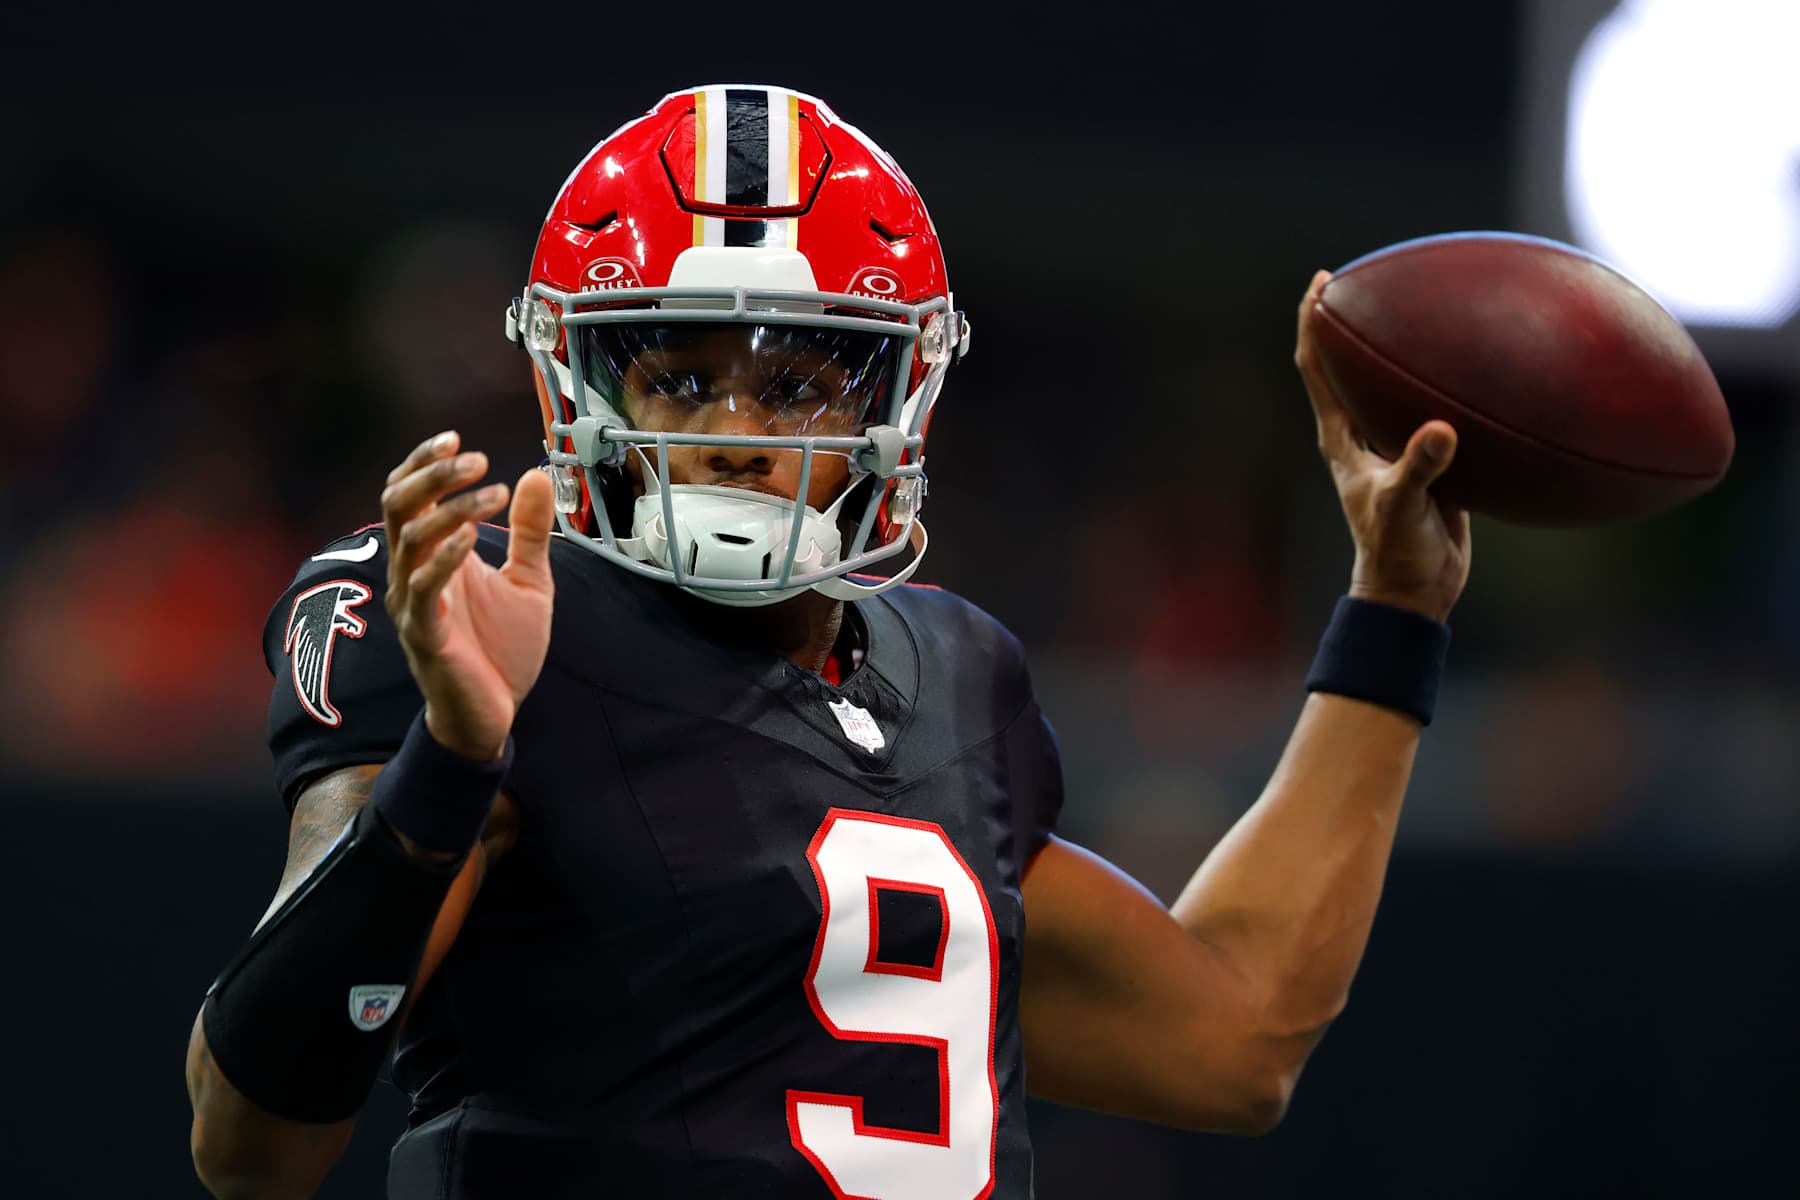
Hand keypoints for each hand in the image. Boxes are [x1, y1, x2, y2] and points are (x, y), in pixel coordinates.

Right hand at [381, 431, 555, 760]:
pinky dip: (445, 557)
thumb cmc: (502, 648)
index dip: (422, 463)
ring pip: (410, 540)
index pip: (408, 495)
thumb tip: (534, 475)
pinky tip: (471, 538)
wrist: (494, 714)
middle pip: (398, 506)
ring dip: (452, 508)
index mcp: (432, 555)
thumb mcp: (530, 580)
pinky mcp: (424, 635)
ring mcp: (414, 603)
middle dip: (432, 475)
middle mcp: (413, 573)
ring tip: (493, 491)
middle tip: (475, 457)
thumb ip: (529, 531)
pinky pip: (424, 589)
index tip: (455, 437)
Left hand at [1295, 270, 1471, 622]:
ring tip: (1420, 308)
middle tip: (1365, 277)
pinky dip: (1444, 385)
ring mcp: (1392, 446)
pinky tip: (1475, 367)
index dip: (1313, 324)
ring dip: (1396, 350)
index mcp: (1342, 439)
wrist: (1415, 588)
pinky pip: (1432, 411)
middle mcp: (1361, 436)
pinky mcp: (1426, 460)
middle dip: (1350, 322)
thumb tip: (1440, 431)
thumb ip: (1420, 467)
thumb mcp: (1404, 505)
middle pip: (1346, 365)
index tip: (1321, 284)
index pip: (1317, 369)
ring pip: (1387, 385)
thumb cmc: (1395, 550)